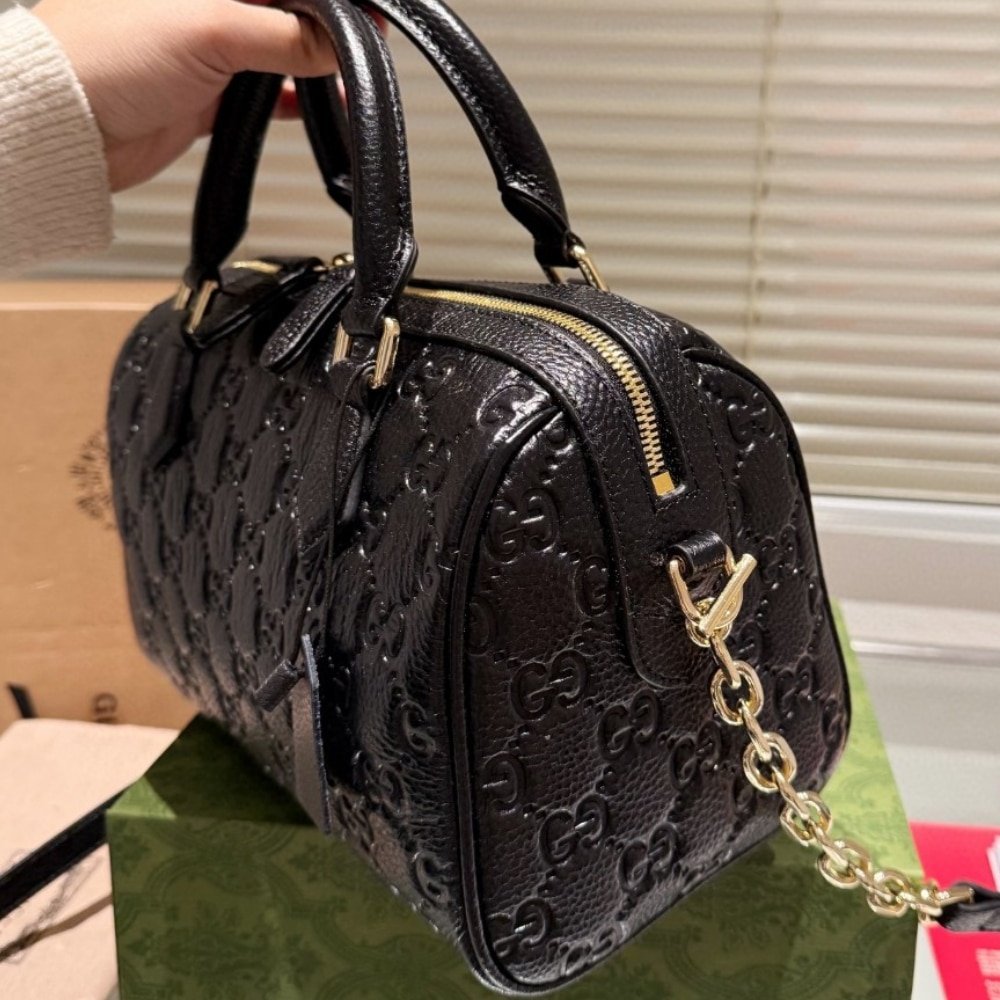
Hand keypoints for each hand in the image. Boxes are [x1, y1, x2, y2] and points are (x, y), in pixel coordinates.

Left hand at [35, 0, 338, 191]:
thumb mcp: (213, 30)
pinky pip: (262, 89)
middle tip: (362, 43)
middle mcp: (203, 1)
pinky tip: (317, 104)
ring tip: (344, 76)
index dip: (326, 0)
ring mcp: (203, 44)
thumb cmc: (107, 56)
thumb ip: (285, 35)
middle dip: (324, 27)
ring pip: (276, 46)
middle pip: (282, 7)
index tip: (364, 14)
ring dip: (312, 63)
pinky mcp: (205, 89)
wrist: (72, 128)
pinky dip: (292, 98)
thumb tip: (339, 42)